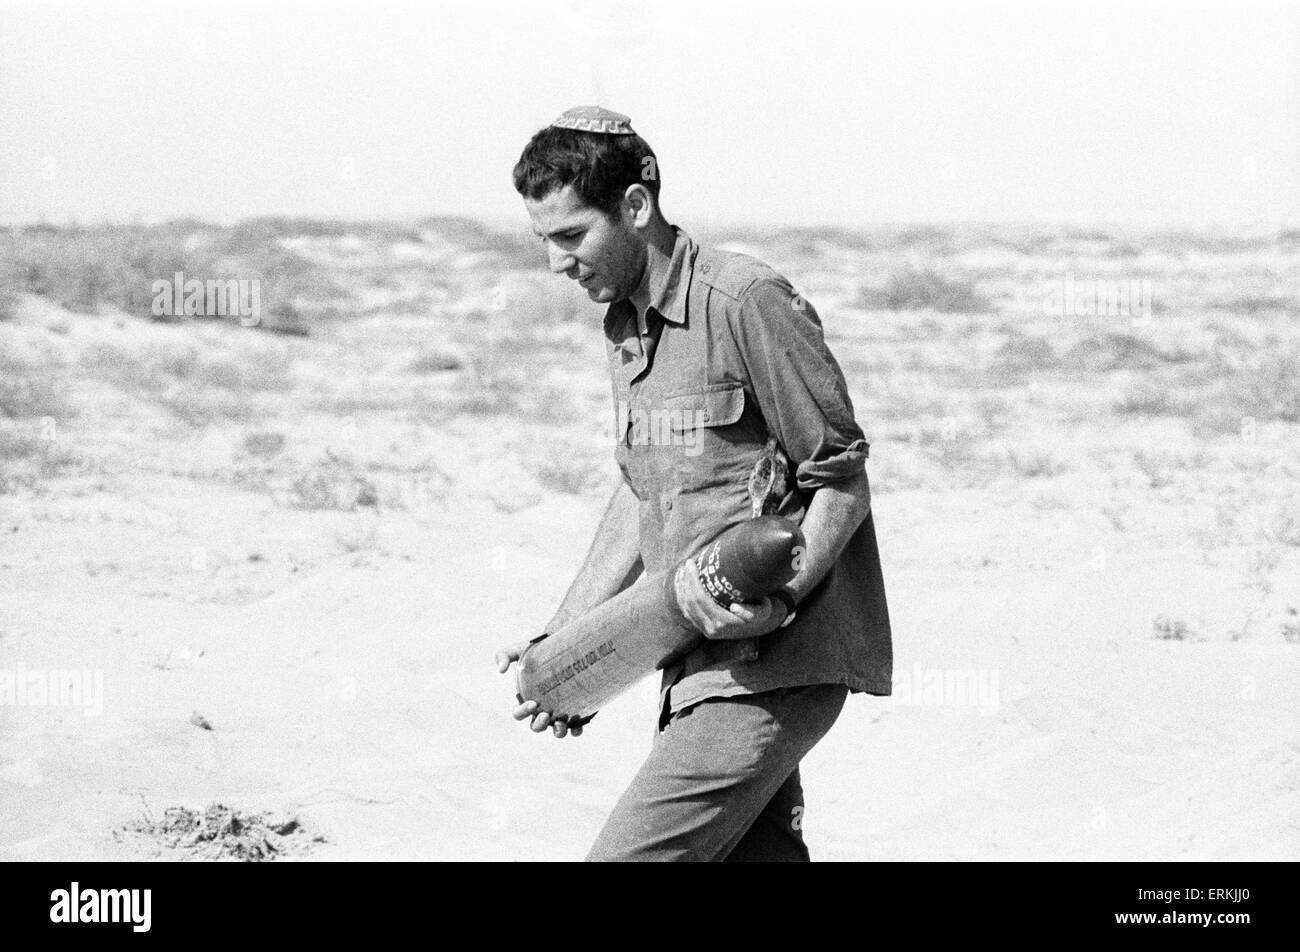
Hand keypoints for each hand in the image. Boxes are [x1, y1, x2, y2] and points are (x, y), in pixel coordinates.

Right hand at [495, 640, 583, 737]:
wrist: (564, 647)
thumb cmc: (538, 650)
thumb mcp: (520, 650)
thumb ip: (504, 654)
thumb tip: (500, 670)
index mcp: (526, 699)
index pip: (519, 713)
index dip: (522, 712)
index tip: (532, 702)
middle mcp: (542, 709)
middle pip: (536, 727)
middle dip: (539, 725)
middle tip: (546, 714)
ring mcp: (558, 711)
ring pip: (556, 731)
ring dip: (558, 732)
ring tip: (561, 724)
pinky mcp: (575, 709)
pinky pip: (575, 727)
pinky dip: (576, 730)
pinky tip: (578, 726)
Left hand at [672, 559, 788, 639]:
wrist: (759, 626)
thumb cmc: (761, 612)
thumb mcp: (763, 611)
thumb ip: (751, 612)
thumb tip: (734, 607)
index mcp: (723, 623)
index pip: (701, 600)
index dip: (692, 581)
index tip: (691, 563)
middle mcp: (711, 629)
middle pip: (690, 602)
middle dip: (685, 581)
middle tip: (687, 563)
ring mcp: (704, 629)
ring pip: (685, 607)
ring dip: (681, 588)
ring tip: (682, 570)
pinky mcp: (701, 627)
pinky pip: (686, 611)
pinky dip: (681, 596)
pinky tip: (681, 583)